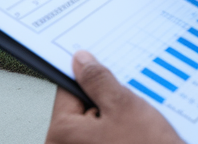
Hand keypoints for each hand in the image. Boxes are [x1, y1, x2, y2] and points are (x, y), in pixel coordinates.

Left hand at [45, 51, 183, 143]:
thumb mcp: (123, 105)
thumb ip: (97, 80)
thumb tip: (80, 62)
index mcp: (61, 134)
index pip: (67, 90)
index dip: (90, 81)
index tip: (105, 78)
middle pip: (80, 111)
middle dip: (105, 105)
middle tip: (127, 111)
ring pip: (95, 128)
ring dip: (115, 123)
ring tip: (135, 131)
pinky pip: (103, 141)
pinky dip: (118, 137)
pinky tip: (136, 139)